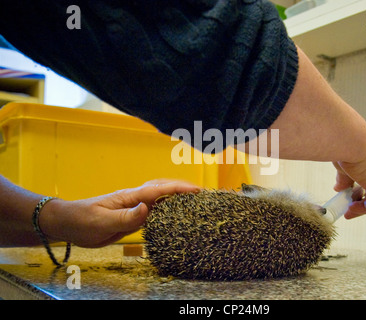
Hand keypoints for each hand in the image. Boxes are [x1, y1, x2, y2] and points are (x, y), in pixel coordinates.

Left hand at [39, 179, 199, 247]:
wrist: (69, 223)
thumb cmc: (82, 221)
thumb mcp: (102, 222)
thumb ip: (125, 217)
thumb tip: (147, 209)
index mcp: (129, 197)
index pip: (158, 190)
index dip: (178, 189)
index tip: (196, 190)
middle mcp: (135, 198)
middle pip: (163, 187)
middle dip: (183, 188)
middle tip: (202, 193)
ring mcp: (134, 205)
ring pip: (160, 196)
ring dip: (177, 195)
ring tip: (195, 200)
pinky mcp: (133, 215)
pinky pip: (155, 209)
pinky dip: (168, 207)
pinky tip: (175, 212)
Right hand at [333, 140, 365, 218]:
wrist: (350, 140)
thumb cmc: (346, 143)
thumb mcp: (344, 163)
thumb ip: (344, 178)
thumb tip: (339, 188)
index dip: (360, 185)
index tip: (347, 192)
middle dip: (360, 196)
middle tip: (347, 202)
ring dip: (361, 205)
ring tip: (347, 210)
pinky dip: (362, 209)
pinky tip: (350, 209)